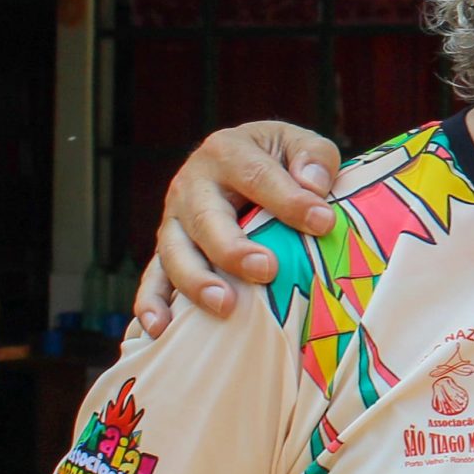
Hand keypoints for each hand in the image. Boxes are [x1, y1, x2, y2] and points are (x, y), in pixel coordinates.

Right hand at [133, 122, 341, 334]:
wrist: (243, 163)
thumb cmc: (280, 159)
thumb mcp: (300, 144)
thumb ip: (314, 157)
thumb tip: (313, 185)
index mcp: (227, 152)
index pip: (256, 176)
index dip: (289, 200)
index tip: (323, 223)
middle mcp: (192, 185)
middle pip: (207, 220)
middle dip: (234, 248)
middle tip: (266, 270)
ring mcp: (175, 220)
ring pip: (175, 253)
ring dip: (197, 281)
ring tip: (225, 306)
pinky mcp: (168, 250)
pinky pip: (153, 278)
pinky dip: (151, 303)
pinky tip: (160, 328)